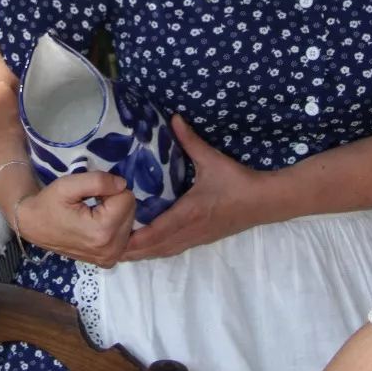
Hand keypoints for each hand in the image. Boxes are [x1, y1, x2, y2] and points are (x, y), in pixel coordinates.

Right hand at [15, 171, 135, 266]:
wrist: (33, 226)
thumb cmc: (49, 203)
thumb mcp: (68, 185)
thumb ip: (98, 181)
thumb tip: (123, 184)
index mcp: (102, 231)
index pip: (127, 198)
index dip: (109, 190)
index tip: (91, 195)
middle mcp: (110, 249)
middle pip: (131, 211)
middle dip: (114, 202)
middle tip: (91, 205)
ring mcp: (110, 258)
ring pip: (130, 222)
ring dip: (115, 214)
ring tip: (92, 215)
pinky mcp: (109, 261)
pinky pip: (125, 236)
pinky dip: (115, 227)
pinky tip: (97, 226)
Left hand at [121, 116, 270, 261]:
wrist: (265, 202)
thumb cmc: (238, 181)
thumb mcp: (212, 160)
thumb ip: (190, 141)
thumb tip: (174, 118)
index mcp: (190, 213)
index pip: (157, 231)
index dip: (134, 238)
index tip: (112, 238)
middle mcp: (190, 230)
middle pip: (155, 248)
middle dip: (131, 249)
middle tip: (106, 246)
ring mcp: (196, 238)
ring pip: (163, 252)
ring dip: (143, 253)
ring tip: (119, 249)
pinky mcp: (202, 239)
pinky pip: (173, 249)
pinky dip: (156, 250)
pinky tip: (146, 246)